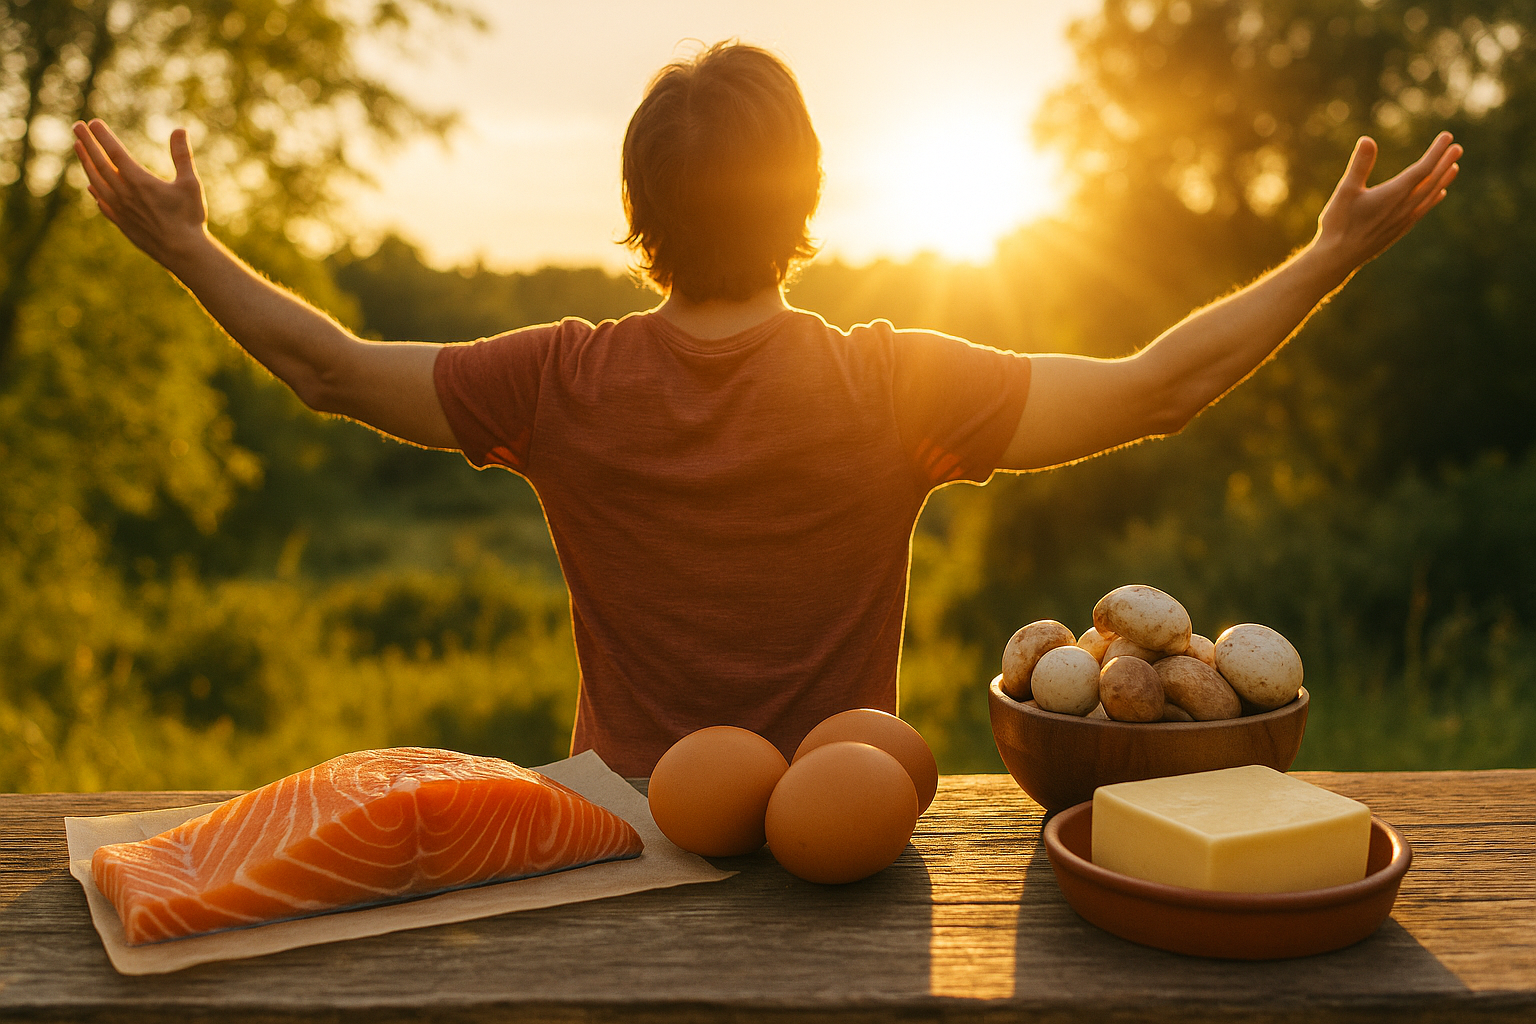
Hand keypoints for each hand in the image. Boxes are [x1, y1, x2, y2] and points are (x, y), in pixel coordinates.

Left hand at [72, 119, 207, 265]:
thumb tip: (179, 129)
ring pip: (96, 182)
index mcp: (139, 181)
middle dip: (87, 143)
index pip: (115, 152)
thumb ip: (182, 156)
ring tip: (78, 148)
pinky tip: (91, 187)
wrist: (182, 252)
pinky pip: (102, 203)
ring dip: (86, 163)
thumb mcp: (190, 183)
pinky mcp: (122, 223)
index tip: (93, 122)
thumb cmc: (189, 217)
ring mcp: (120, 209)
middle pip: (99, 163)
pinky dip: (94, 191)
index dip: (103, 136)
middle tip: (76, 126)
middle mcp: (124, 193)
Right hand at [1313, 131, 1461, 272]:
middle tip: (1458, 148)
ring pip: (1430, 196)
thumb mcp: (1345, 191)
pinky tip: (1439, 194)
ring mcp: (1404, 220)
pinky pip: (1423, 210)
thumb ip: (1359, 165)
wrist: (1338, 258)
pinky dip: (1433, 199)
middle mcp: (1404, 207)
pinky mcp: (1399, 230)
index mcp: (1394, 194)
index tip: (1447, 137)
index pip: (1422, 169)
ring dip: (1443, 180)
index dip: (1436, 152)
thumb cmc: (1338, 223)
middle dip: (1444, 163)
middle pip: (1431, 181)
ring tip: (1454, 167)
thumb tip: (1367, 139)